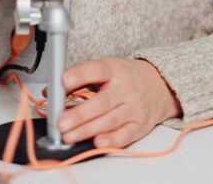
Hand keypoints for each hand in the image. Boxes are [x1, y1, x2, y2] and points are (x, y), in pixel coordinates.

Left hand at [54, 57, 181, 148]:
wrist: (160, 85)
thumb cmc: (127, 76)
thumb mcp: (107, 69)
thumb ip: (81, 79)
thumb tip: (52, 91)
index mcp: (114, 70)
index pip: (96, 71)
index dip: (79, 76)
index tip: (62, 82)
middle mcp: (125, 88)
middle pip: (102, 103)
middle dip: (79, 114)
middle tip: (61, 123)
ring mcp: (134, 107)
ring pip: (110, 121)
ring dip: (88, 130)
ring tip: (68, 136)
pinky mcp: (140, 125)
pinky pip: (125, 135)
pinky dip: (111, 141)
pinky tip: (97, 143)